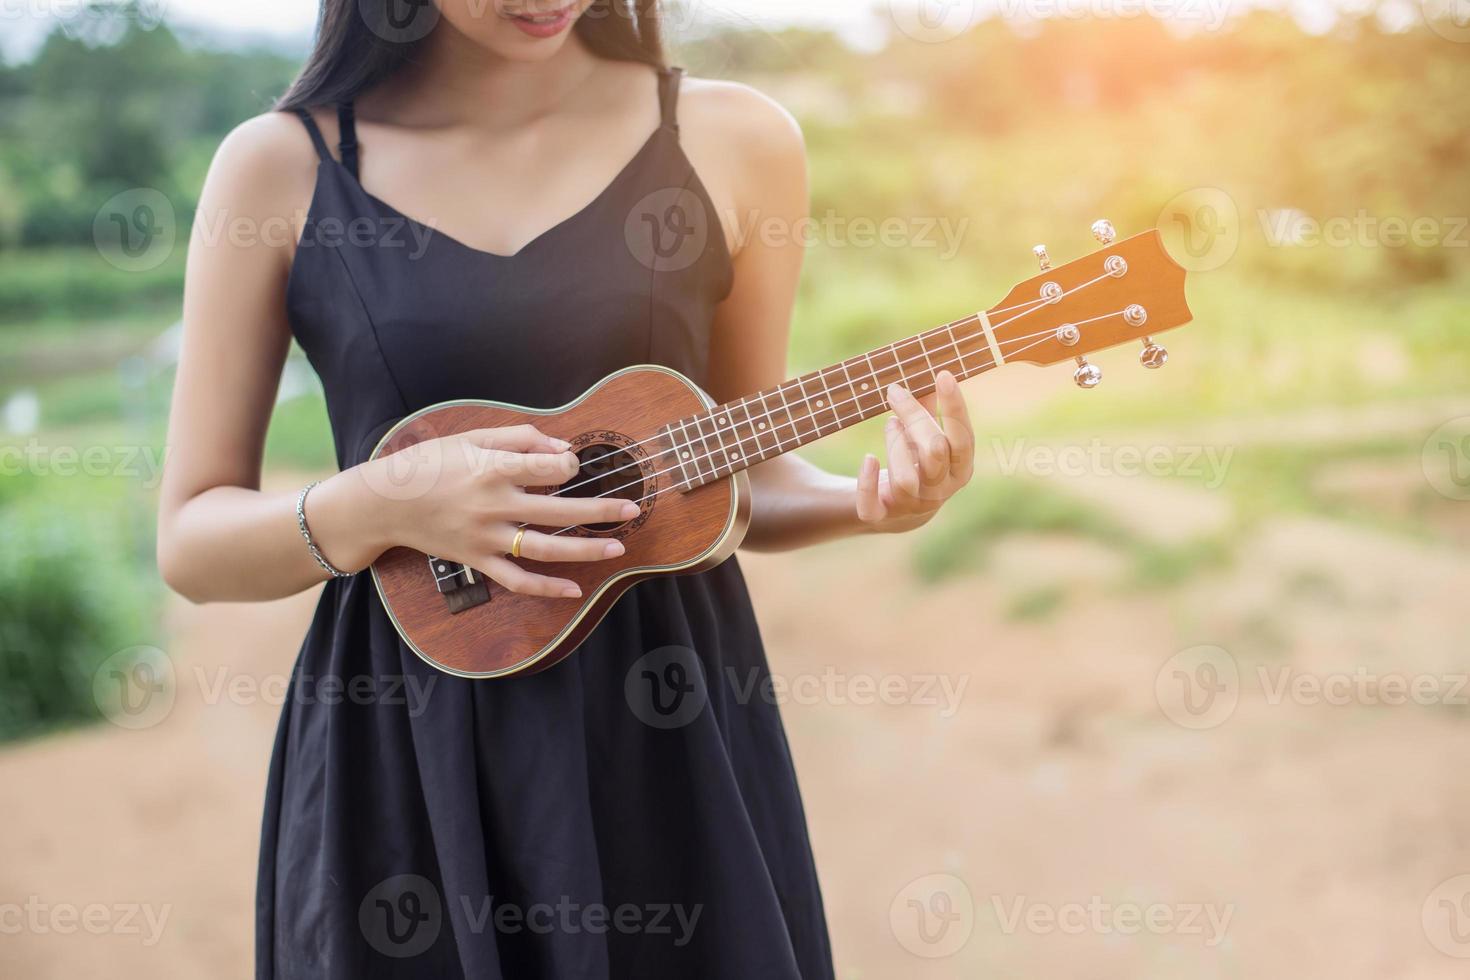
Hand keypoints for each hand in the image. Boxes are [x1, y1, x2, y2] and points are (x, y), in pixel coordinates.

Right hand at [367, 424, 638, 597]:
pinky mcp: (478, 560)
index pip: (548, 468)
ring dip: (585, 549)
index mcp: (492, 469)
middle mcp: (493, 505)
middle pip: (558, 511)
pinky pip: (517, 580)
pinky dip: (547, 588)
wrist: (385, 502)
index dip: (570, 465)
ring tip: (618, 546)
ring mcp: (486, 537)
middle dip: (600, 510)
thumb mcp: (472, 437)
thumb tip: (564, 449)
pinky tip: (575, 590)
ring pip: (545, 549)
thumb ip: (521, 438)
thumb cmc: (431, 463)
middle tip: (633, 508)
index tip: (573, 465)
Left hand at [855, 371, 974, 532]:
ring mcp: (911, 506)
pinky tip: (868, 458)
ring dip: (895, 444)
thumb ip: (929, 408)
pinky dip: (866, 483)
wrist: (898, 512)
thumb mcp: (927, 436)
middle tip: (895, 392)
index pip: (963, 439)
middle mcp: (940, 491)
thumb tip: (928, 370)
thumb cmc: (918, 462)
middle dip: (915, 417)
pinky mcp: (882, 516)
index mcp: (960, 470)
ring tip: (890, 424)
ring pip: (906, 477)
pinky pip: (872, 506)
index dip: (955, 407)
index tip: (943, 374)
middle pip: (934, 451)